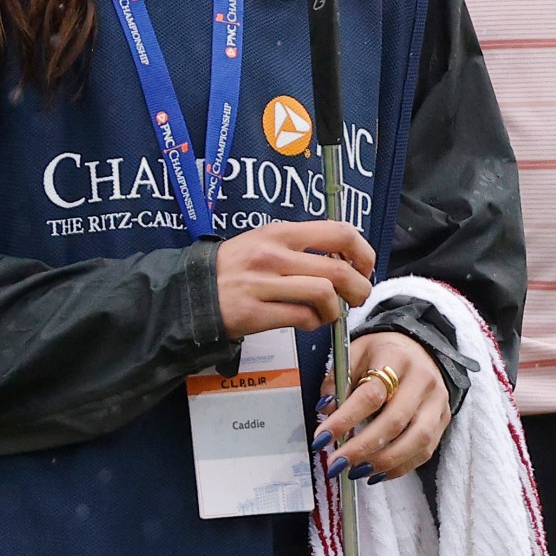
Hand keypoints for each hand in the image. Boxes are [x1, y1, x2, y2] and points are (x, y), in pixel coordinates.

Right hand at [215, 220, 373, 338]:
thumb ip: (301, 246)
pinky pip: (302, 319)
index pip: (339, 232)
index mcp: (280, 233)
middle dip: (359, 287)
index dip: (363, 252)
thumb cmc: (234, 268)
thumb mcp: (264, 241)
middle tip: (356, 297)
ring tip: (329, 313)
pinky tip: (309, 322)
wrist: (191, 292)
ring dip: (336, 309)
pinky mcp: (256, 314)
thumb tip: (344, 258)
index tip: (364, 266)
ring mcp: (264, 284)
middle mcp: (273, 255)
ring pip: (324, 294)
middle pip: (338, 269)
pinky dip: (315, 324)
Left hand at [312, 331, 451, 482]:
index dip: (345, 419)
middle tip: (336, 463)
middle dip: (361, 448)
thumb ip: (337, 381)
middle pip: (394, 421)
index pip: (371, 394)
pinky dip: (400, 467)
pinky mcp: (444, 419)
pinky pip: (425, 451)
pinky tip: (376, 473)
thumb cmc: (382, 354)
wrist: (419, 348)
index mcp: (396, 357)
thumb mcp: (354, 354)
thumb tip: (326, 410)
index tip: (322, 437)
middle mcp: (422, 379)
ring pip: (416, 440)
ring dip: (383, 462)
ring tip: (356, 471)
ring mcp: (437, 400)